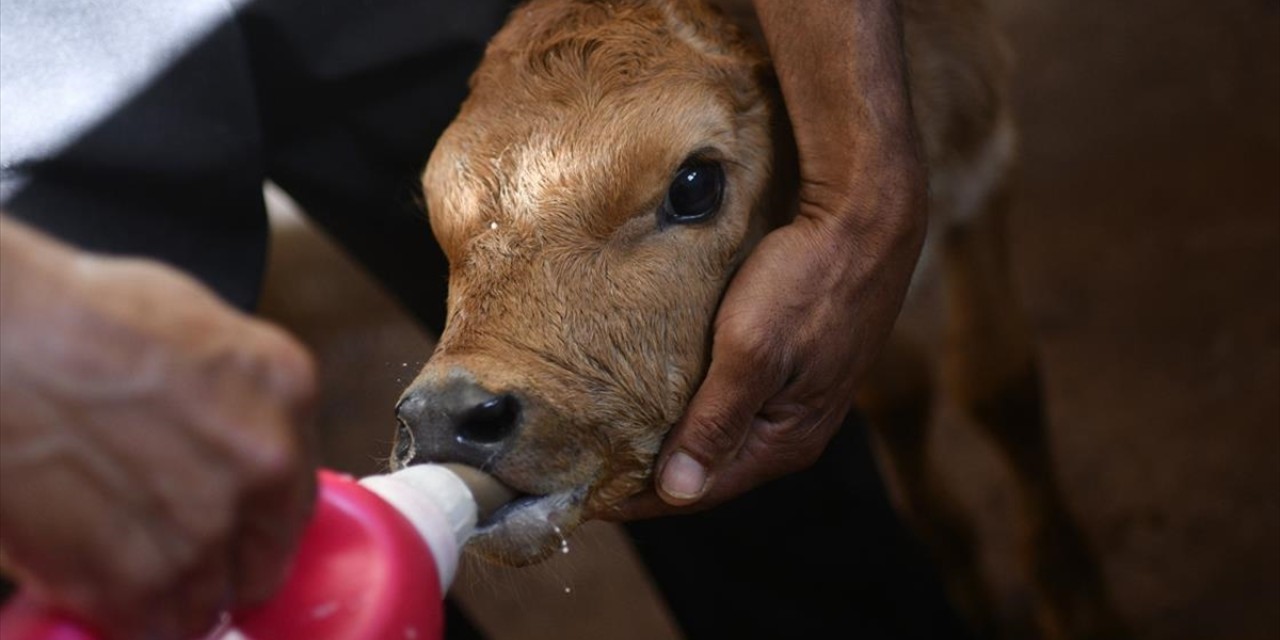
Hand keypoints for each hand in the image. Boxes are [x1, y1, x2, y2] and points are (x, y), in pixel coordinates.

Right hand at [0, 219, 317, 638]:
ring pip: (209, 605)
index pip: (298, 492)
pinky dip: (125, 615)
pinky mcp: (140, 579)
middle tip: (171, 545)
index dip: (257, 517)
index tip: (230, 524)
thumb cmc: (75, 320)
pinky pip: (153, 628)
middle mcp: (265, 464)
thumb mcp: (199, 332)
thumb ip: (238, 401)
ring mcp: (207, 526)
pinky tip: (94, 576)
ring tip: (122, 558)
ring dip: (172, 594)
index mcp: (286, 392)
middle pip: (265, 557)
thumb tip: (235, 447)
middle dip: (222, 560)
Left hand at [613, 0, 923, 518]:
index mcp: (787, 439)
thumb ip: (715, 422)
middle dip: (654, 473)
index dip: (641, 497)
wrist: (866, 215)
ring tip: (617, 434)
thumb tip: (677, 491)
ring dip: (674, 437)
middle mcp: (795, 428)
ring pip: (722, 432)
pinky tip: (664, 391)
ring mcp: (798, 394)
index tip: (587, 498)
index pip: (699, 490)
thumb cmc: (808, 280)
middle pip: (711, 466)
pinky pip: (734, 399)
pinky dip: (696, 403)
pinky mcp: (796, 360)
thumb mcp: (752, 352)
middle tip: (592, 468)